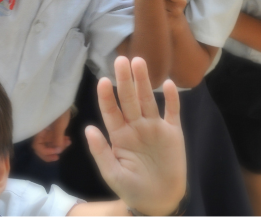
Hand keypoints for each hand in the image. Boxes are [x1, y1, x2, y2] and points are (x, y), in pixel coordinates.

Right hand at [32, 109, 71, 161]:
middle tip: (58, 156)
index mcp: (39, 131)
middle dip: (50, 152)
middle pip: (41, 148)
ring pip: (49, 144)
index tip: (56, 152)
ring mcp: (47, 132)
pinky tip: (68, 140)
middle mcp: (41, 133)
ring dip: (58, 147)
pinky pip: (54, 140)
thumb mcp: (60, 125)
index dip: (45, 152)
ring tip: (68, 143)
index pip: (37, 146)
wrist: (64, 100)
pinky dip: (61, 142)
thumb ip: (58, 138)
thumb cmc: (60, 111)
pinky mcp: (53, 131)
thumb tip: (58, 151)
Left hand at [86, 56, 186, 215]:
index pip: (111, 111)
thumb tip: (88, 128)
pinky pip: (172, 112)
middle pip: (129, 99)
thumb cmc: (132, 189)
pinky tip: (169, 84)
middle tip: (121, 59)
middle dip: (125, 80)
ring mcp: (154, 128)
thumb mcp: (112, 174)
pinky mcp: (173, 133)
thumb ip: (100, 151)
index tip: (102, 81)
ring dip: (144, 82)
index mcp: (119, 135)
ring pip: (148, 100)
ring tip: (139, 62)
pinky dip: (172, 99)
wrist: (158, 201)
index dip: (106, 96)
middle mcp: (135, 127)